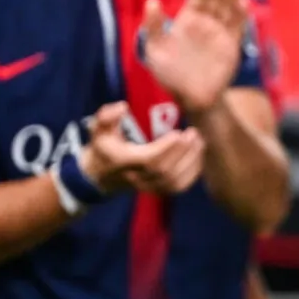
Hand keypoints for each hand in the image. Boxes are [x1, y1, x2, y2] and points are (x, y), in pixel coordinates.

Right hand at [80, 102, 205, 195]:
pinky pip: (179, 186)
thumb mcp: (99, 129)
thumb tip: (122, 107)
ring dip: (191, 160)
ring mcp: (147, 187)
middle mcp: (135, 177)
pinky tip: (198, 154)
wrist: (102, 174)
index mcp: (122, 161)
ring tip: (199, 141)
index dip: (165, 148)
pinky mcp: (157, 191)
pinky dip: (192, 172)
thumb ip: (107, 116)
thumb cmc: (105, 146)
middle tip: (193, 132)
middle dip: (182, 151)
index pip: (148, 160)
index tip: (179, 133)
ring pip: (174, 180)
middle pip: (164, 170)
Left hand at [142, 0, 248, 113]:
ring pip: (229, 8)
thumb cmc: (169, 75)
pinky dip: (242, 14)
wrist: (191, 97)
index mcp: (188, 20)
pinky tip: (243, 2)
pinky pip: (238, 26)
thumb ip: (153, 27)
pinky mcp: (232, 45)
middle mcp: (206, 23)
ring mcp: (220, 33)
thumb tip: (152, 1)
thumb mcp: (155, 51)